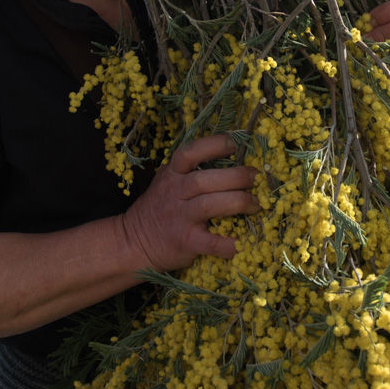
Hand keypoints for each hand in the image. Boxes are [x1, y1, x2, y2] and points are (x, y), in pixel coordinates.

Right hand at [119, 133, 257, 270]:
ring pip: (210, 205)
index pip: (191, 153)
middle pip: (206, 180)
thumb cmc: (160, 208)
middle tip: (255, 178)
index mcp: (172, 174)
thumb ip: (191, 171)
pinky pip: (210, 242)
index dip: (214, 145)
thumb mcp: (168, 182)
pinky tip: (241, 243)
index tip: (235, 145)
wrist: (133, 243)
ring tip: (256, 205)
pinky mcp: (184, 242)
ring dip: (238, 202)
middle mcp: (174, 192)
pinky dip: (228, 244)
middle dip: (236, 177)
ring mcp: (179, 217)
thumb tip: (233, 161)